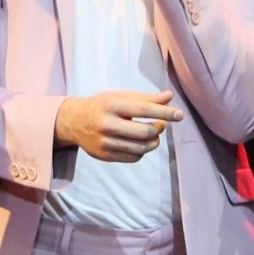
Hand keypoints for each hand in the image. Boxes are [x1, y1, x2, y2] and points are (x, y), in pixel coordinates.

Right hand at [54, 89, 179, 161]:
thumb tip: (169, 97)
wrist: (73, 122)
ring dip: (154, 142)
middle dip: (159, 128)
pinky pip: (133, 158)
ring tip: (153, 134)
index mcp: (111, 105)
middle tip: (161, 124)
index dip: (165, 113)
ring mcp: (104, 142)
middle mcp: (106, 124)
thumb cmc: (102, 106)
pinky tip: (140, 143)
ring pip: (141, 148)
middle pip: (144, 132)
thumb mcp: (120, 97)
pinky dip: (142, 151)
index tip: (180, 115)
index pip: (144, 110)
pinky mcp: (104, 156)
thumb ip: (145, 98)